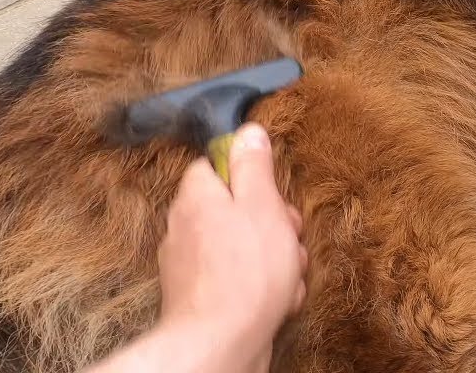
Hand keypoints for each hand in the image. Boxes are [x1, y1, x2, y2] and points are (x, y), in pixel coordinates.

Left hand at [157, 123, 307, 366]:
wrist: (222, 344)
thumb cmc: (246, 272)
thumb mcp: (262, 205)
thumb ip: (254, 166)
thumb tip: (247, 131)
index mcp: (197, 197)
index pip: (216, 166)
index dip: (250, 176)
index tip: (273, 193)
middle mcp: (185, 228)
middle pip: (236, 208)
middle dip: (274, 224)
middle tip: (290, 237)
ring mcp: (192, 266)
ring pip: (245, 247)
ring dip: (275, 259)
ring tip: (288, 276)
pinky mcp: (204, 298)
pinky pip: (241, 280)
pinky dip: (263, 288)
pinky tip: (278, 300)